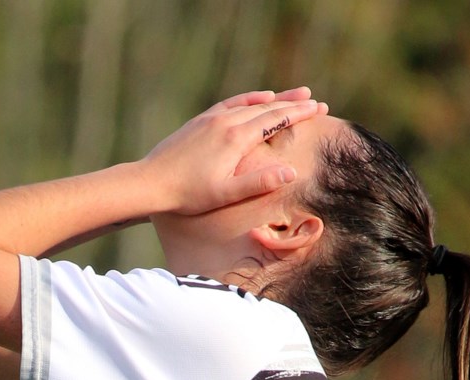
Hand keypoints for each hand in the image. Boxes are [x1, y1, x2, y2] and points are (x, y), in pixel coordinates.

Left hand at [139, 87, 327, 214]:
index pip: (275, 120)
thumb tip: (291, 172)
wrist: (150, 182)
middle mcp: (226, 122)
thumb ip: (259, 182)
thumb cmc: (189, 194)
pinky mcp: (200, 121)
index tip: (319, 108)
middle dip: (293, 104)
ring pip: (250, 104)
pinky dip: (249, 99)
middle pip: (267, 108)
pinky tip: (258, 98)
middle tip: (316, 101)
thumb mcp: (227, 194)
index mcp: (236, 139)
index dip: (299, 113)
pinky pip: (231, 104)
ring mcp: (211, 119)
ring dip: (274, 99)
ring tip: (294, 94)